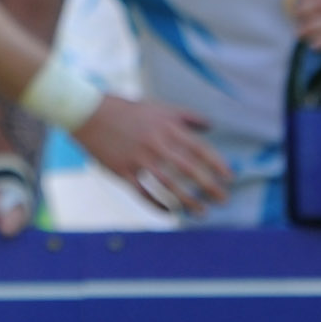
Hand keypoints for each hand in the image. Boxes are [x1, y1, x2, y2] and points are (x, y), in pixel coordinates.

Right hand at [75, 94, 231, 211]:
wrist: (90, 114)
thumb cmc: (129, 110)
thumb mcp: (160, 108)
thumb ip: (187, 116)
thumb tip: (211, 126)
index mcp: (167, 128)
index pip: (199, 149)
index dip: (217, 165)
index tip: (229, 178)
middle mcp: (155, 144)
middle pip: (189, 170)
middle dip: (210, 187)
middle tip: (223, 199)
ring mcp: (138, 159)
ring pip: (169, 186)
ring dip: (188, 201)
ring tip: (202, 211)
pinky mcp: (122, 171)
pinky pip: (143, 193)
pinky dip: (159, 205)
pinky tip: (171, 213)